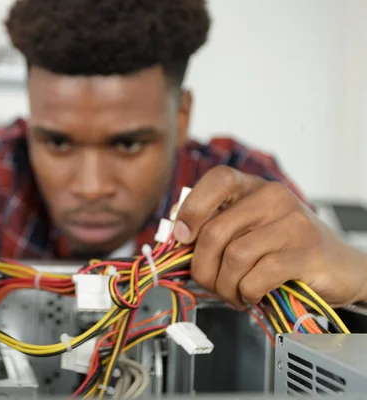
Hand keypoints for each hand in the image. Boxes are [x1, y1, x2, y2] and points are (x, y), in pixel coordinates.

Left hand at [173, 165, 366, 308]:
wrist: (341, 268)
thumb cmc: (284, 249)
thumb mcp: (248, 230)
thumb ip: (215, 228)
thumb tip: (173, 236)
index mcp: (254, 188)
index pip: (217, 180)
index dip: (192, 207)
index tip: (182, 236)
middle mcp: (274, 198)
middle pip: (215, 231)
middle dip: (202, 268)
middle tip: (209, 284)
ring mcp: (293, 223)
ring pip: (234, 257)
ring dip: (225, 286)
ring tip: (232, 294)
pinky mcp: (307, 253)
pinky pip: (257, 276)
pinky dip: (246, 293)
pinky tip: (251, 296)